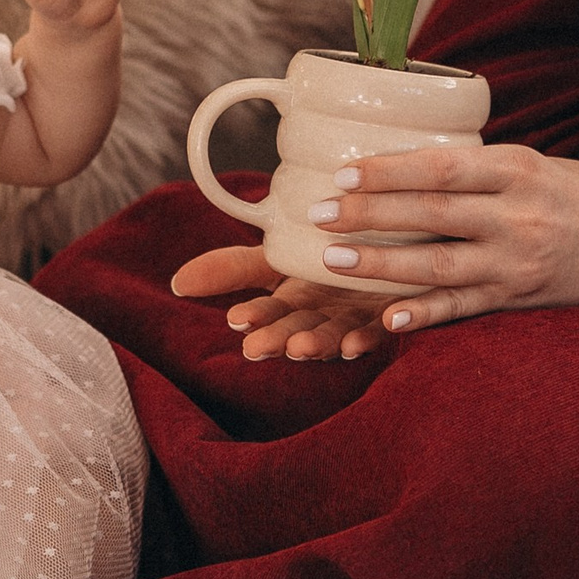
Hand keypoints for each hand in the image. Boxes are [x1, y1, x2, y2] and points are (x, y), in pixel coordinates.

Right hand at [171, 240, 395, 363]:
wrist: (385, 231)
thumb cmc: (324, 245)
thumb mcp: (276, 254)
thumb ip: (234, 268)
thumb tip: (179, 282)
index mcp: (296, 301)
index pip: (270, 312)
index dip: (255, 317)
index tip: (237, 320)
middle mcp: (327, 314)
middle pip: (301, 329)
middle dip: (279, 340)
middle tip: (258, 348)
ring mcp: (361, 316)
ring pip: (340, 334)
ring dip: (321, 344)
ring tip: (303, 347)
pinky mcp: (399, 311)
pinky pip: (389, 328)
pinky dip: (375, 334)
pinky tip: (366, 336)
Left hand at [278, 142, 578, 337]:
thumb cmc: (574, 192)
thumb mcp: (527, 162)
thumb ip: (471, 168)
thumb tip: (395, 164)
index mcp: (516, 169)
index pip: (442, 166)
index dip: (390, 170)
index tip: (343, 173)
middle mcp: (515, 216)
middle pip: (431, 213)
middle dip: (369, 214)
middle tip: (317, 214)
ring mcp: (517, 262)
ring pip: (438, 264)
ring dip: (381, 264)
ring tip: (332, 260)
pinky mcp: (518, 299)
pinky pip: (463, 308)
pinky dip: (424, 314)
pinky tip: (387, 319)